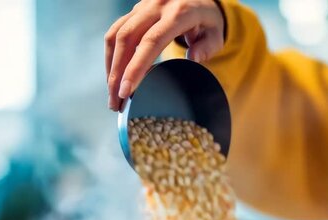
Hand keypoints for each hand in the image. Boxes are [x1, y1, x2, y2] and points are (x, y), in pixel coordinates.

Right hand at [105, 0, 225, 110]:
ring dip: (111, 67)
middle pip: (127, 39)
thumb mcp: (216, 33)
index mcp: (179, 13)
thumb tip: (192, 58)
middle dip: (118, 74)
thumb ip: (207, 47)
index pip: (151, 41)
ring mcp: (142, 7)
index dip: (136, 67)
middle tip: (116, 102)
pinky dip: (111, 55)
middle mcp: (156, 6)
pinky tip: (114, 75)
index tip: (127, 91)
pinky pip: (115, 32)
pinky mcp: (134, 11)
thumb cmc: (208, 21)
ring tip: (113, 94)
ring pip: (117, 35)